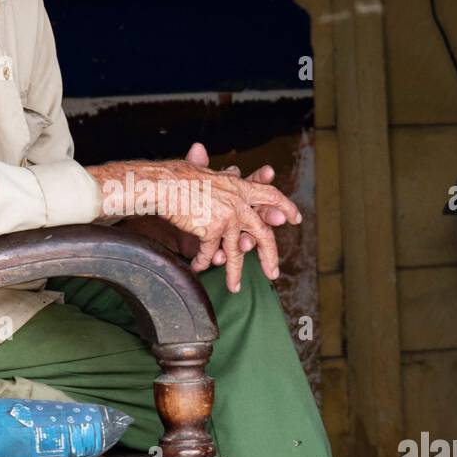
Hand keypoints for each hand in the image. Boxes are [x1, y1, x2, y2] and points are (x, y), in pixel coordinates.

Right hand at [87, 154, 301, 292]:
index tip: (294, 219)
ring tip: (235, 288)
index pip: (271, 195)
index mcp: (239, 186)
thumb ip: (219, 174)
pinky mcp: (212, 229)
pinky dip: (203, 261)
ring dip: (234, 272)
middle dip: (269, 255)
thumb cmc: (178, 176)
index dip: (284, 206)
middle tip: (273, 273)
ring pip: (236, 250)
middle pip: (262, 231)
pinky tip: (198, 268)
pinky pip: (210, 252)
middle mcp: (238, 202)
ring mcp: (227, 216)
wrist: (163, 184)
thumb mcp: (204, 171)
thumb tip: (234, 169)